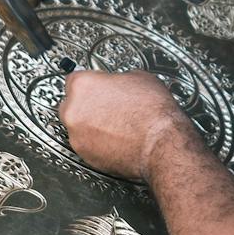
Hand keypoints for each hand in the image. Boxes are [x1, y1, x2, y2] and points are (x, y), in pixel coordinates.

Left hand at [58, 71, 192, 181]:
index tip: (98, 87)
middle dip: (87, 105)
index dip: (91, 83)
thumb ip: (116, 79)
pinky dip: (97, 142)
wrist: (161, 145)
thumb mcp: (137, 78)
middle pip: (72, 104)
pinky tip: (115, 138)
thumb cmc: (153, 113)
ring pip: (78, 126)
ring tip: (115, 124)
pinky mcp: (85, 156)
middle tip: (108, 106)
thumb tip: (115, 83)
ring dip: (91, 125)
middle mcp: (73, 111)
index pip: (74, 78)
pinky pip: (86, 144)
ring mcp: (77, 136)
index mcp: (83, 85)